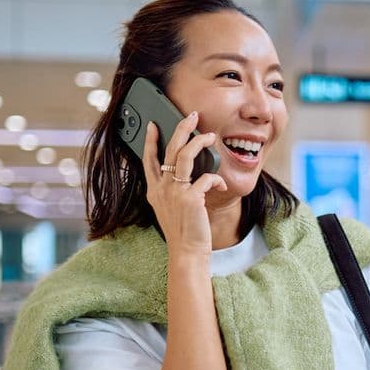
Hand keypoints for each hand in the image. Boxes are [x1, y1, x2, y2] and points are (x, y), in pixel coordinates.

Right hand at [141, 112, 227, 255]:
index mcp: (155, 190)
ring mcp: (175, 192)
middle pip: (170, 150)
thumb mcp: (170, 208)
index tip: (154, 125)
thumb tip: (187, 174)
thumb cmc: (183, 232)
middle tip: (191, 116)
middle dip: (181, 128)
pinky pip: (207, 178)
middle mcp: (162, 188)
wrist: (187, 252)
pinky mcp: (191, 198)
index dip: (151, 140)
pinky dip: (216, 179)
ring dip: (199, 141)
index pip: (149, 159)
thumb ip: (173, 190)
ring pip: (185, 155)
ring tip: (210, 136)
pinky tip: (221, 184)